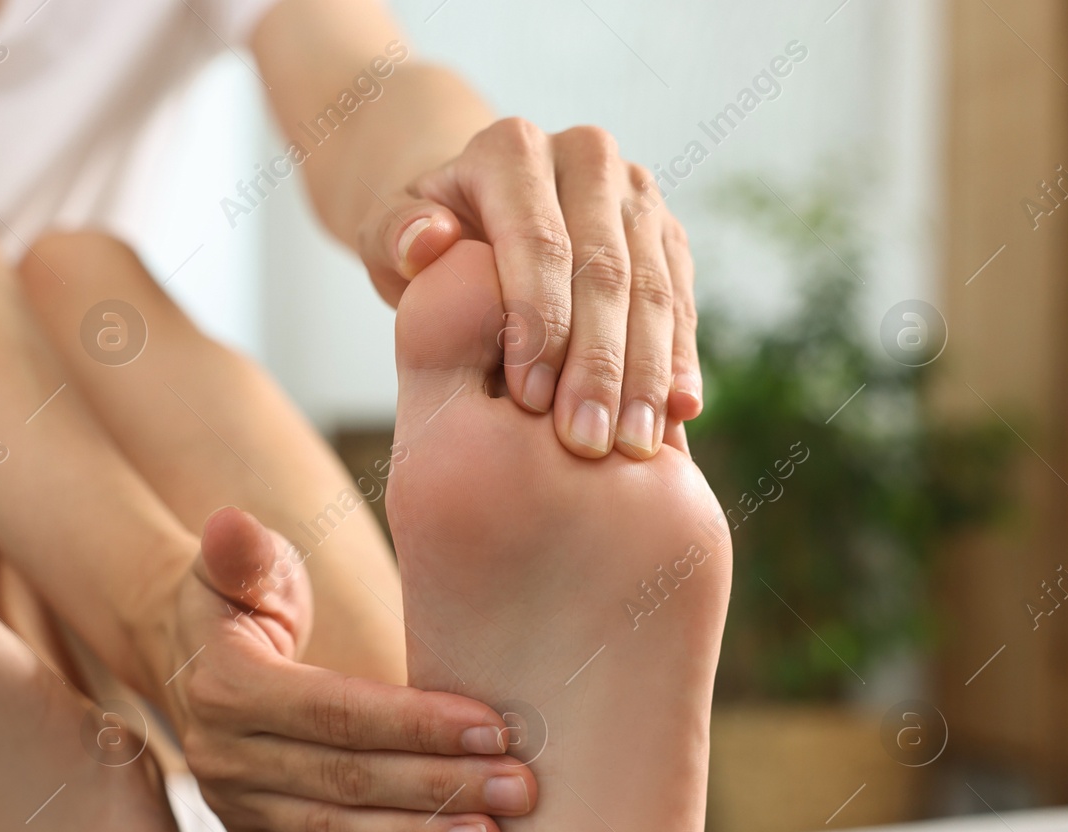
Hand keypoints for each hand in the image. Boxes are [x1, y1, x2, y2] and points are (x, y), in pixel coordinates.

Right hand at [152, 507, 537, 831]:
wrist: (195, 655)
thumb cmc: (242, 596)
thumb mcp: (242, 567)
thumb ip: (243, 553)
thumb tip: (230, 523)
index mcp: (225, 686)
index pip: (335, 712)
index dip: (415, 723)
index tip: (494, 727)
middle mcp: (222, 756)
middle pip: (345, 778)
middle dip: (438, 787)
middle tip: (520, 790)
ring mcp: (236, 805)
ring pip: (336, 831)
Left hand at [357, 119, 699, 459]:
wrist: (471, 223)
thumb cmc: (419, 242)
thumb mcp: (385, 237)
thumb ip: (394, 234)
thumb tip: (428, 240)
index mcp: (513, 148)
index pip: (540, 241)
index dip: (540, 324)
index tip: (530, 400)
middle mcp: (587, 156)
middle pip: (604, 269)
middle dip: (597, 363)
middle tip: (587, 440)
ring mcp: (635, 195)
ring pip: (653, 290)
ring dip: (646, 373)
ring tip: (633, 447)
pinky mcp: (667, 236)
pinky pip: (683, 304)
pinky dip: (678, 362)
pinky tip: (678, 417)